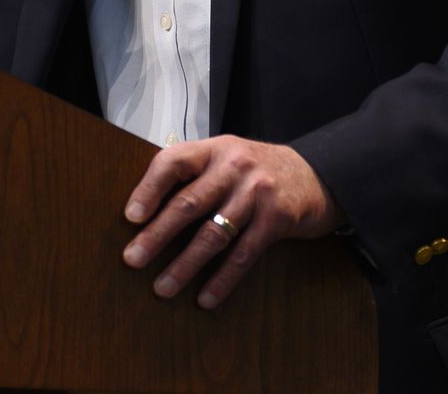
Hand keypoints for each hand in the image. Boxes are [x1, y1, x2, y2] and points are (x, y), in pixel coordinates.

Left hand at [121, 136, 340, 309]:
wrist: (317, 175)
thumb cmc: (258, 172)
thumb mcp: (227, 159)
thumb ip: (195, 175)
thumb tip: (145, 212)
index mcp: (215, 149)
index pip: (173, 161)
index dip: (149, 189)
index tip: (130, 217)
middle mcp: (235, 166)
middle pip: (189, 203)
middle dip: (157, 235)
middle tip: (133, 259)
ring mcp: (258, 192)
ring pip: (213, 234)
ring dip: (184, 265)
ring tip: (163, 288)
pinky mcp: (277, 219)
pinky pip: (243, 255)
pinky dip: (222, 280)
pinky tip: (205, 298)